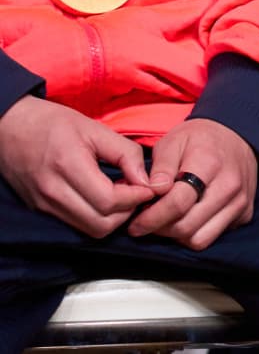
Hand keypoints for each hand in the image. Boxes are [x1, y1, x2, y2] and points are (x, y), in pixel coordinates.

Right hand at [0, 94, 154, 236]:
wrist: (9, 127)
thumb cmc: (54, 123)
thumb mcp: (95, 129)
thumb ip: (125, 153)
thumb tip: (147, 180)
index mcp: (68, 166)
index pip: (109, 201)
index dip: (136, 198)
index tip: (149, 187)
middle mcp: (53, 192)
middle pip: (101, 224)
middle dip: (127, 212)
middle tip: (137, 191)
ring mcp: (44, 205)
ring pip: (89, 230)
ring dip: (112, 218)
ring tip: (121, 193)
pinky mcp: (40, 210)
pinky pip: (76, 224)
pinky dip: (96, 216)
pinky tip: (103, 196)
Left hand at [128, 118, 256, 249]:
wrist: (238, 136)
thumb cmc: (200, 139)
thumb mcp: (173, 141)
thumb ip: (160, 168)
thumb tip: (152, 192)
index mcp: (209, 164)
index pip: (177, 204)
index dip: (151, 219)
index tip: (135, 224)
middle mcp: (230, 186)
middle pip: (186, 227)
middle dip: (160, 229)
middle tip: (147, 221)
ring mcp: (240, 202)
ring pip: (200, 240)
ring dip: (177, 236)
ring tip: (167, 220)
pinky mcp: (246, 213)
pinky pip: (213, 236)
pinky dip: (195, 233)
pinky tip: (187, 217)